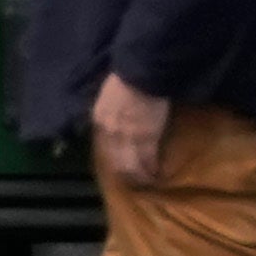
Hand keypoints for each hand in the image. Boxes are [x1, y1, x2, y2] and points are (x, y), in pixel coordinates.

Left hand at [91, 71, 169, 191]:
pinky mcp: (147, 137)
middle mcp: (110, 132)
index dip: (112, 157)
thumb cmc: (127, 77)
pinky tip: (155, 174)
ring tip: (145, 182)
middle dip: (124, 172)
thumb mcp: (110, 94)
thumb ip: (111, 110)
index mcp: (100, 119)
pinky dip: (151, 168)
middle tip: (133, 181)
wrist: (140, 73)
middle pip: (115, 159)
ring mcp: (128, 137)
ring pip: (131, 163)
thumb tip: (118, 117)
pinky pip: (148, 158)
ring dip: (138, 174)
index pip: (103, 145)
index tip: (119, 166)